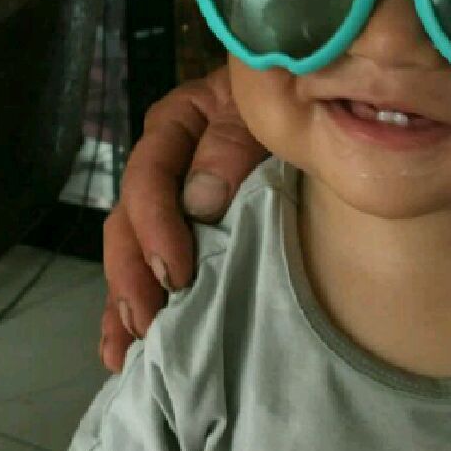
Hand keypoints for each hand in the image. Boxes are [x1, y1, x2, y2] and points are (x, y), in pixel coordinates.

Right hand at [99, 66, 265, 371]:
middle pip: (129, 219)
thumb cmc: (295, 99)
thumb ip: (233, 142)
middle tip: (151, 319)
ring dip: (126, 300)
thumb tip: (200, 201)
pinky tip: (125, 351)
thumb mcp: (263, 111)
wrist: (325, 103)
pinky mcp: (185, 230)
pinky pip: (149, 267)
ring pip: (130, 251)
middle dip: (133, 273)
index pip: (150, 173)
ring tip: (127, 350)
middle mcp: (167, 160)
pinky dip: (134, 307)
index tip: (176, 271)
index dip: (155, 224)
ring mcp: (173, 198)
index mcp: (179, 121)